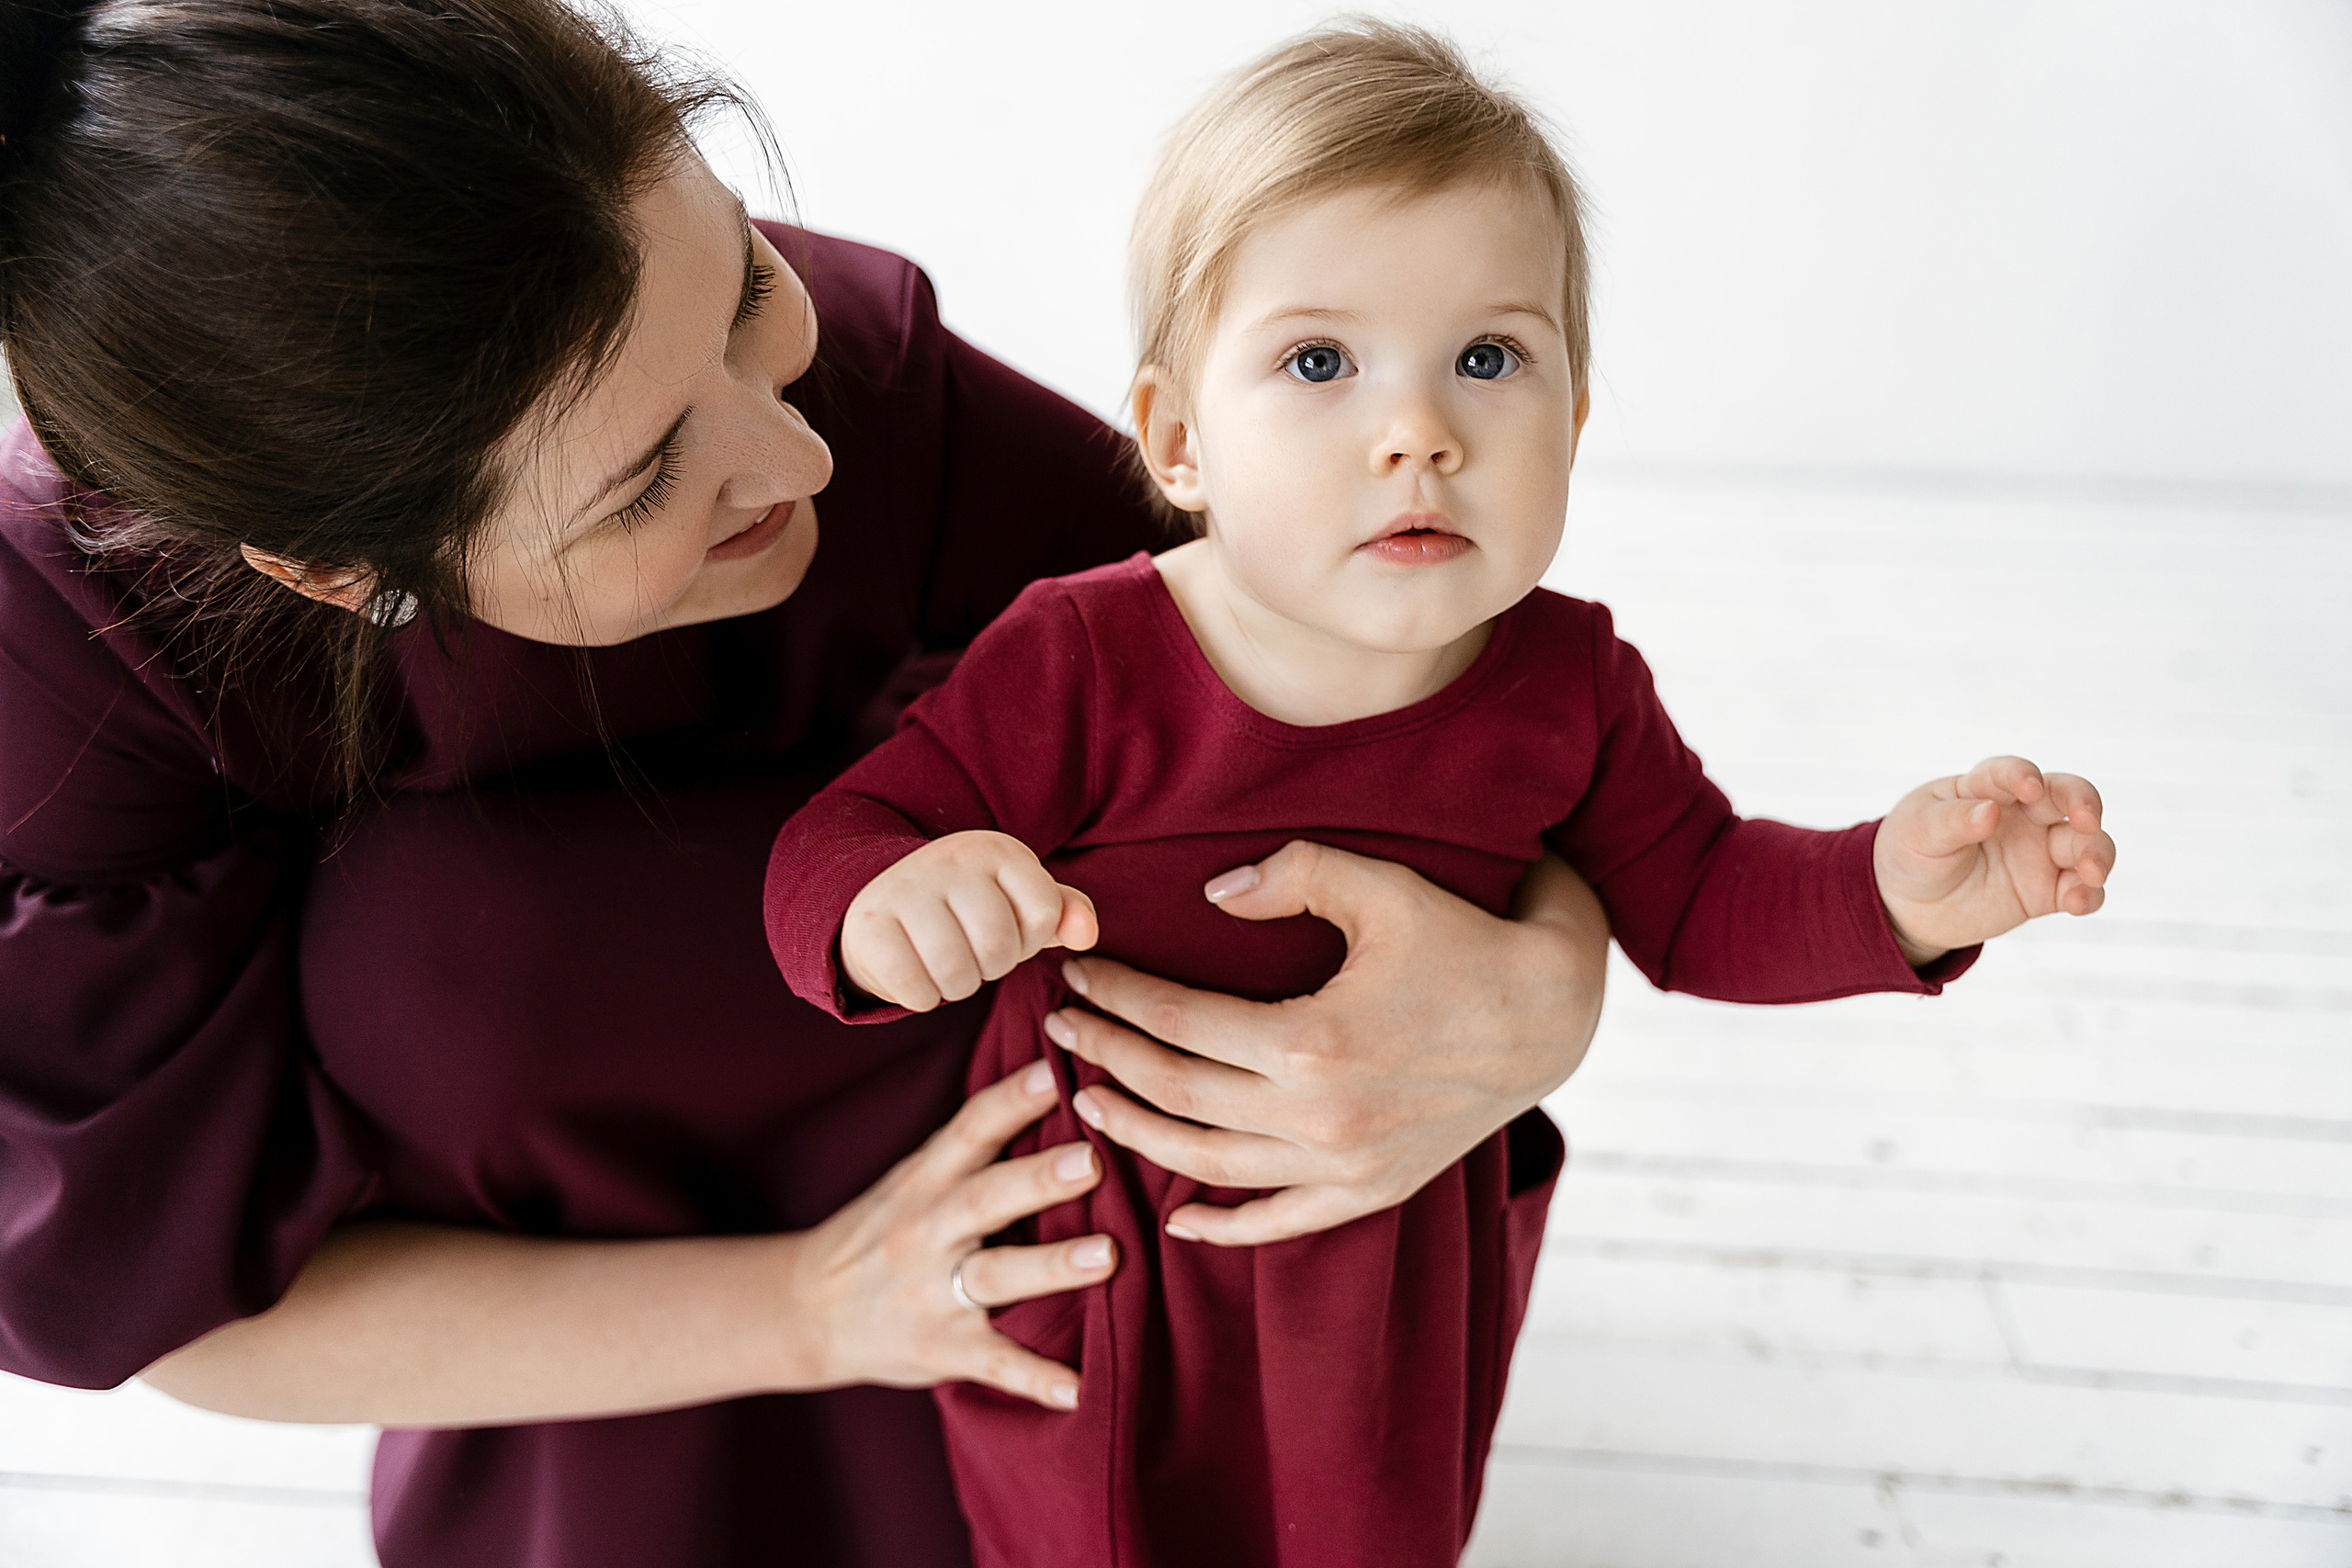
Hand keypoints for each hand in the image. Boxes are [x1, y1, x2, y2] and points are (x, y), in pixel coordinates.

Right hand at [792, 1061, 1117, 1409]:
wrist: (806, 1308)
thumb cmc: (882, 1229)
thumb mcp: (917, 1176)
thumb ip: (976, 1143)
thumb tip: (1057, 1083)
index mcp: (927, 1179)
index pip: (970, 1129)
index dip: (1011, 1098)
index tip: (1055, 1071)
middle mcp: (928, 1230)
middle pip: (984, 1198)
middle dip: (1037, 1179)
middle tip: (1090, 1160)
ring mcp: (933, 1293)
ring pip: (994, 1277)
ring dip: (1051, 1266)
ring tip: (1106, 1255)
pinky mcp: (941, 1349)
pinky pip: (994, 1364)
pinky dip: (1035, 1378)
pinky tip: (1079, 1388)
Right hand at [841, 830, 1097, 1010]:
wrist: (883, 902)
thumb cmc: (967, 908)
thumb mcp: (1019, 901)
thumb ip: (1062, 912)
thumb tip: (1086, 934)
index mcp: (997, 850)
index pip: (1045, 914)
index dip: (1030, 939)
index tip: (1007, 928)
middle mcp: (951, 859)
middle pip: (1000, 948)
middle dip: (991, 966)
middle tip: (971, 952)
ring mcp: (905, 889)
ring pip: (958, 972)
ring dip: (957, 985)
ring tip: (946, 964)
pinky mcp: (869, 926)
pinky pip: (915, 989)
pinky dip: (921, 997)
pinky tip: (915, 973)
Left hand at [1043, 843, 1608, 1245]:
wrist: (1554, 1014)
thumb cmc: (1463, 937)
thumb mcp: (1379, 886)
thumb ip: (1290, 876)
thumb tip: (1208, 894)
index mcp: (1312, 1042)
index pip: (1178, 1024)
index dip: (1119, 996)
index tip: (1080, 971)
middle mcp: (1321, 1119)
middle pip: (1177, 1095)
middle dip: (1107, 1057)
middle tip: (1062, 1024)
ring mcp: (1346, 1167)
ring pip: (1210, 1165)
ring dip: (1139, 1134)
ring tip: (1090, 1098)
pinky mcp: (1373, 1192)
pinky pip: (1281, 1224)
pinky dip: (1225, 1227)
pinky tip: (1178, 1216)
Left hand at [1875, 755, 2115, 963]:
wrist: (1909, 904)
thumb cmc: (1911, 853)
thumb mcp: (1918, 833)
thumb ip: (1952, 821)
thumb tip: (1990, 810)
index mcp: (1987, 789)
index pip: (2012, 772)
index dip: (2022, 775)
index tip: (2028, 786)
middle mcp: (2023, 815)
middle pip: (2069, 797)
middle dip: (2085, 803)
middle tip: (2087, 819)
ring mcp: (2039, 851)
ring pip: (2086, 843)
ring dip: (2096, 854)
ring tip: (2090, 873)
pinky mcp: (2046, 890)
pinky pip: (2079, 888)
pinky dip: (2088, 894)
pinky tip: (2077, 902)